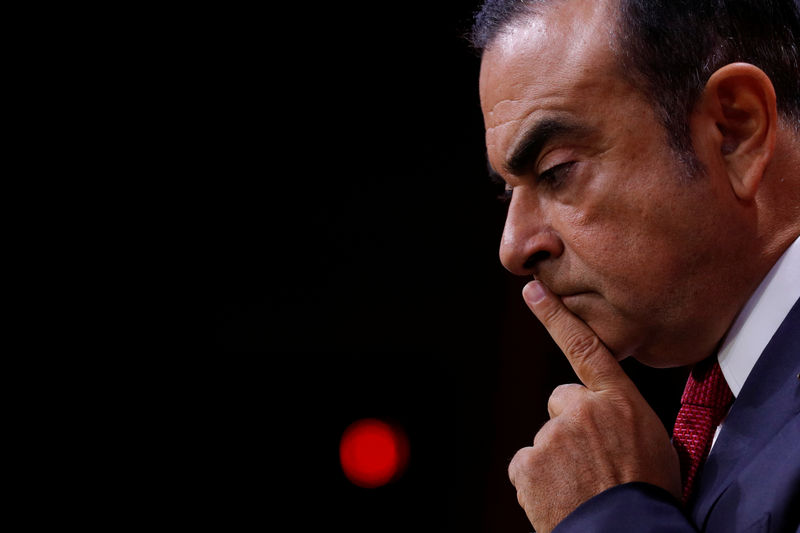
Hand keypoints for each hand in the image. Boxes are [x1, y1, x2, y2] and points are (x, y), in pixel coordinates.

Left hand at [508, 281, 680, 532]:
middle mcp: (582, 409)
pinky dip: (539, 480)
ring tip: (583, 485)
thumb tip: (612, 417)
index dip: (555, 316)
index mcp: (618, 401)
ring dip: (558, 458)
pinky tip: (561, 495)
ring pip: (546, 438)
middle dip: (570, 425)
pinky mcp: (528, 461)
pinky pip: (527, 465)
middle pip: (561, 402)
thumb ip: (624, 417)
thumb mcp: (656, 444)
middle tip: (592, 460)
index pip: (584, 347)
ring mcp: (552, 434)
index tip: (532, 290)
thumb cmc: (648, 495)